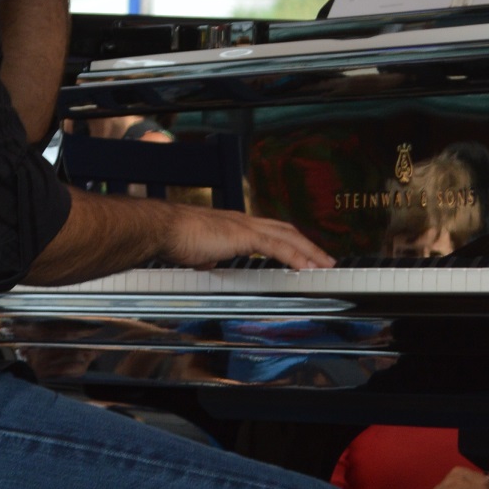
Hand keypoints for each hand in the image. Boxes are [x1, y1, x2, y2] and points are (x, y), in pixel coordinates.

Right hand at [159, 206, 332, 272]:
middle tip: (325, 259)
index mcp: (234, 224)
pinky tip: (306, 268)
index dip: (289, 241)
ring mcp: (244, 226)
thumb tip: (209, 264)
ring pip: (287, 236)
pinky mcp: (243, 235)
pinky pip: (277, 247)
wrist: (164, 228)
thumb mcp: (197, 252)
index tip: (302, 253)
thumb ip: (209, 257)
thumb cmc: (174, 238)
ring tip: (325, 265)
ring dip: (309, 251)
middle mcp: (243, 221)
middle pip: (286, 229)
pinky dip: (295, 257)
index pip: (270, 230)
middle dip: (308, 245)